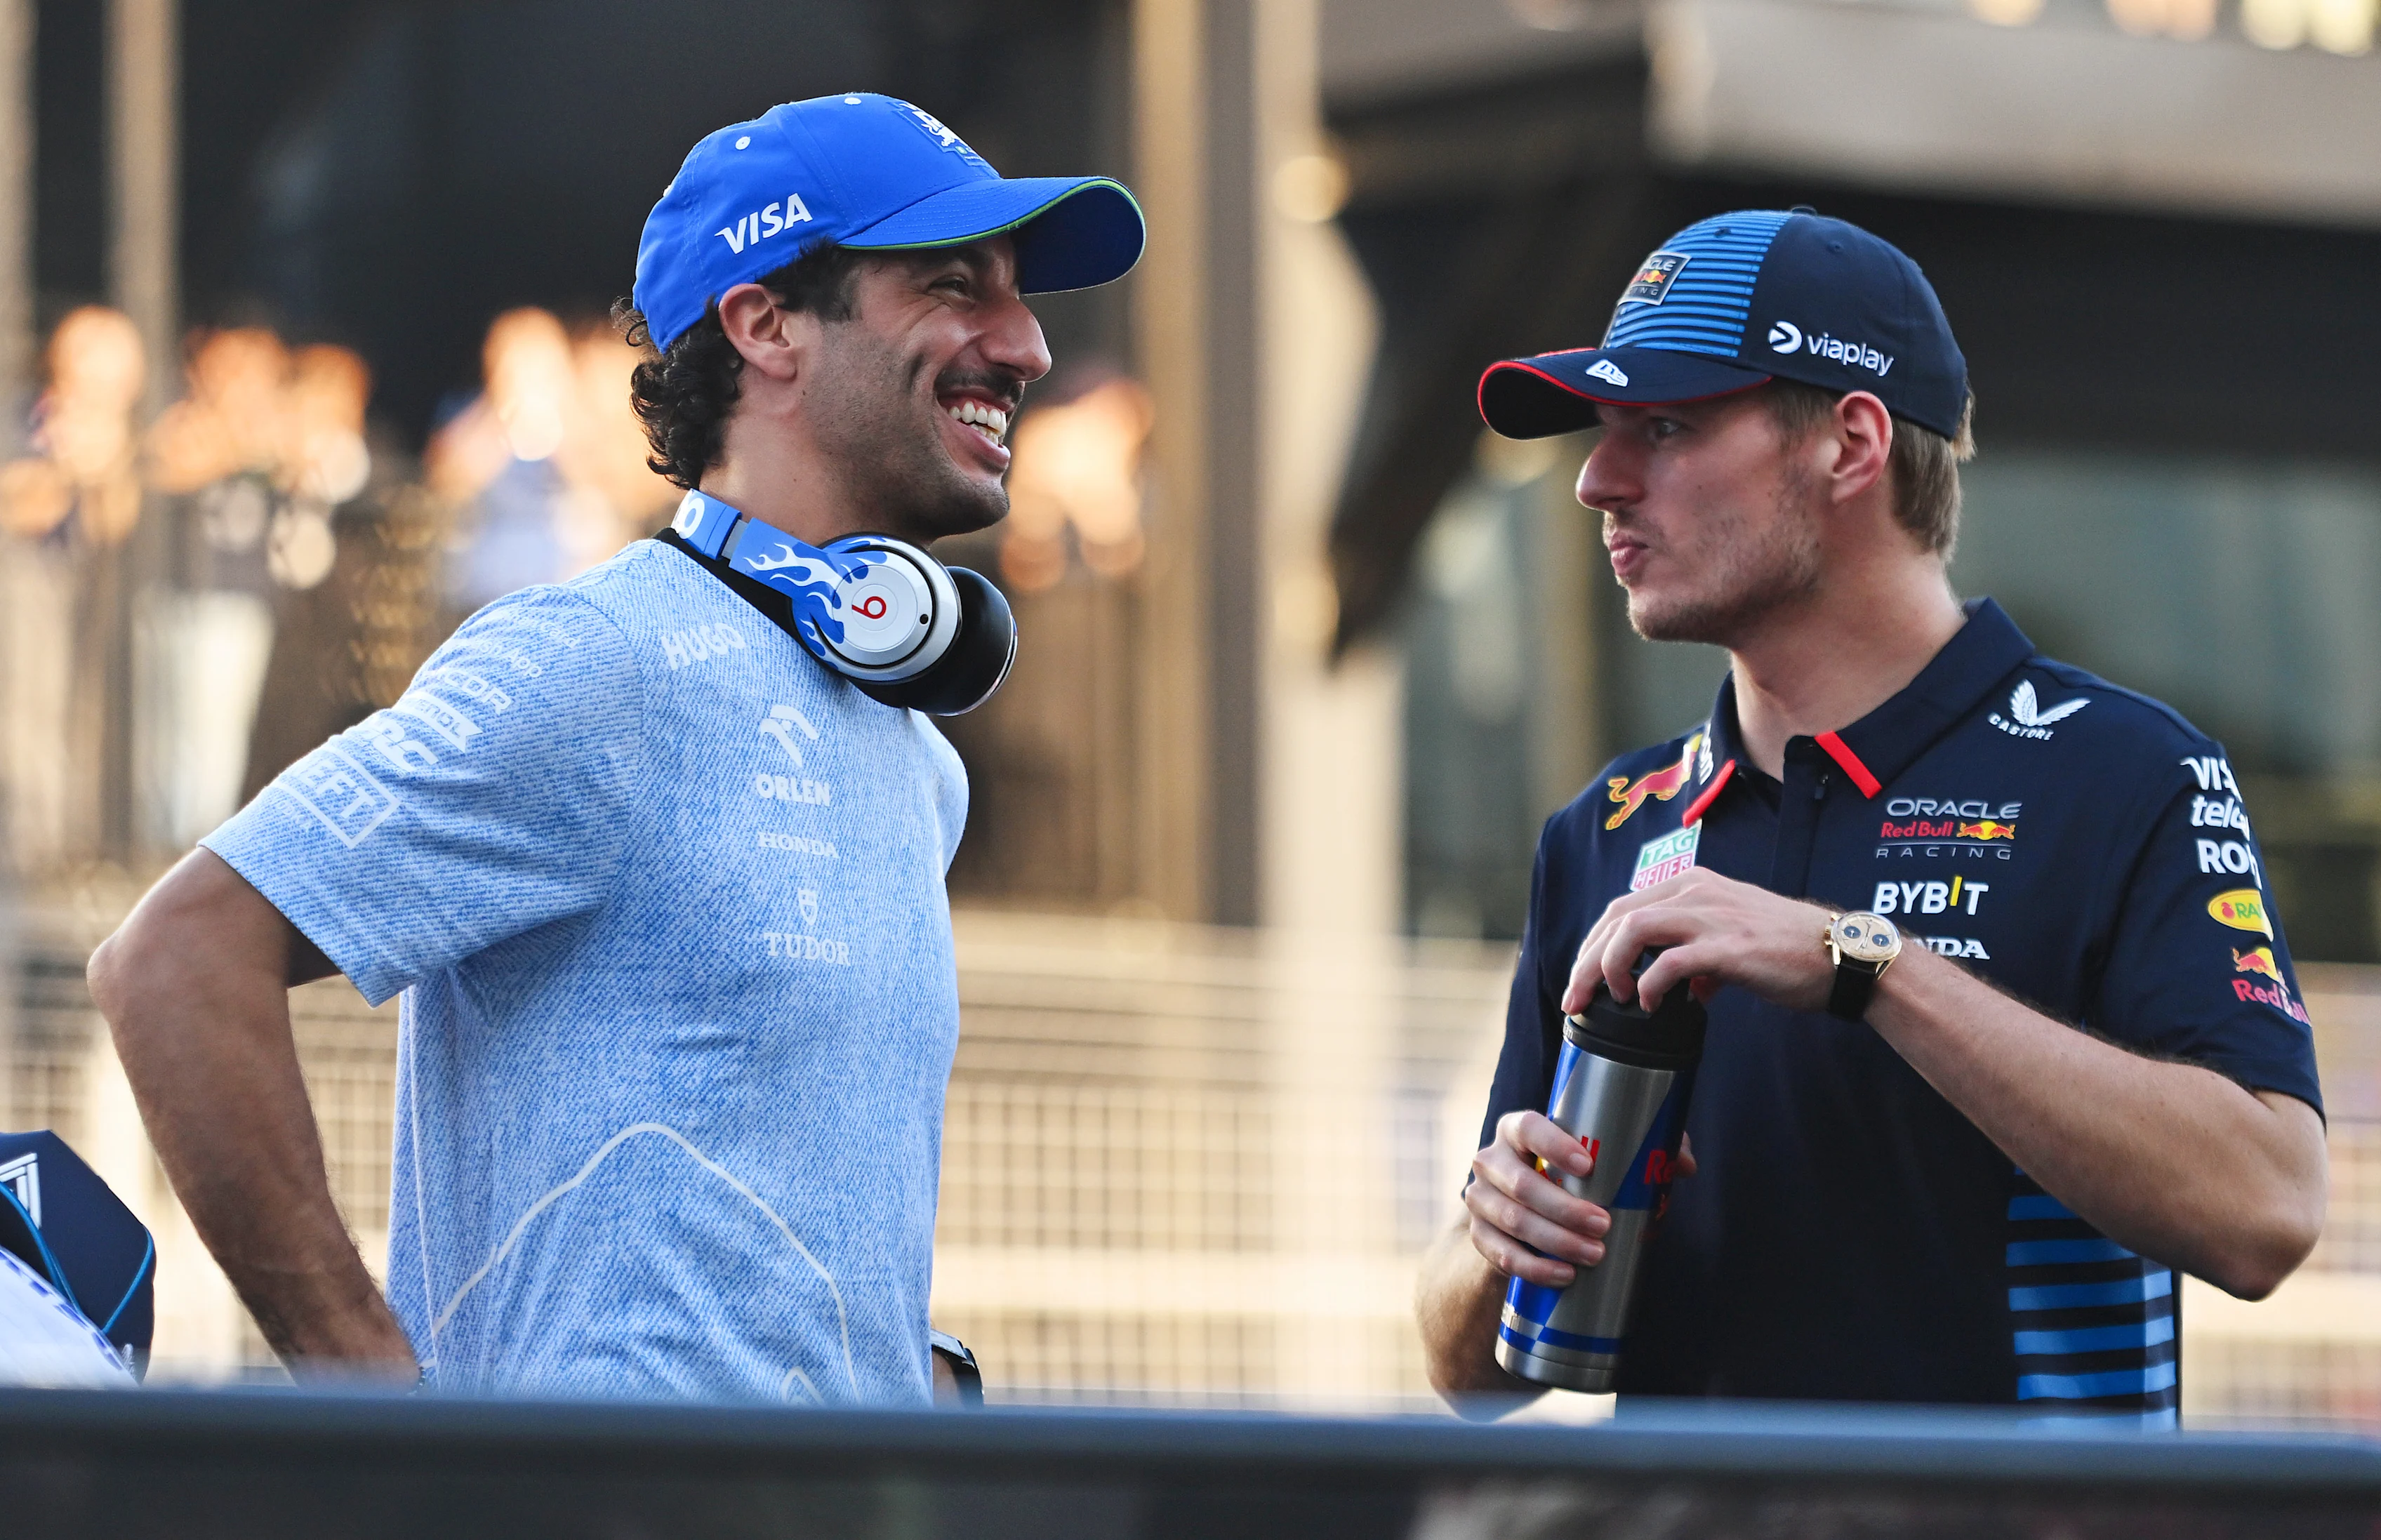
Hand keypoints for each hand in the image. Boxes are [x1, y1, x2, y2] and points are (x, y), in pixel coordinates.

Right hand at [1464, 1113, 1700, 1287]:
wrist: (1525, 1205)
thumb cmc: (1570, 1173)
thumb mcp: (1602, 1153)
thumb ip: (1644, 1148)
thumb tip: (1683, 1164)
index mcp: (1516, 1129)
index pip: (1527, 1127)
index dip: (1553, 1144)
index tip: (1588, 1165)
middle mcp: (1491, 1159)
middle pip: (1521, 1184)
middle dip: (1564, 1209)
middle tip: (1603, 1225)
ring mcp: (1479, 1198)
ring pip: (1512, 1221)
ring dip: (1554, 1241)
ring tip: (1594, 1255)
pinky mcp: (1478, 1235)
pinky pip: (1499, 1254)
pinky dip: (1532, 1267)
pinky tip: (1564, 1275)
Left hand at [1561, 867, 1837, 1016]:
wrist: (1842, 956)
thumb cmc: (1791, 951)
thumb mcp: (1735, 939)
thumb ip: (1701, 955)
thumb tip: (1681, 988)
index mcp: (1694, 886)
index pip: (1622, 908)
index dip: (1593, 944)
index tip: (1582, 981)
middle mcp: (1698, 892)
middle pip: (1616, 917)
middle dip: (1586, 961)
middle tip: (1577, 999)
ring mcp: (1712, 916)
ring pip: (1632, 930)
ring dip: (1610, 968)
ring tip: (1615, 999)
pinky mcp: (1728, 947)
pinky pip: (1668, 963)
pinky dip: (1649, 986)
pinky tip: (1651, 1007)